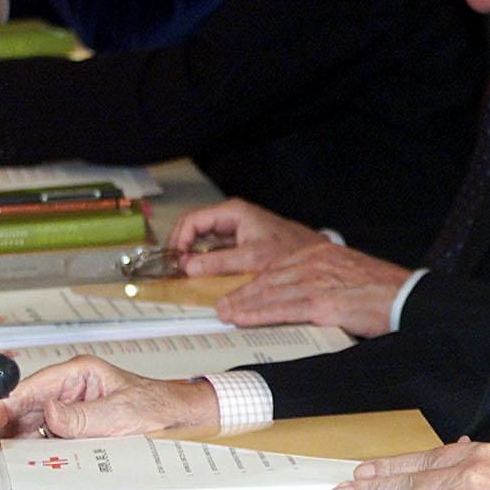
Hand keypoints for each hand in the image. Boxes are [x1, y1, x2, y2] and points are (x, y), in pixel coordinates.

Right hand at [0, 356, 220, 470]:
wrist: (180, 421)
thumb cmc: (156, 408)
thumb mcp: (121, 413)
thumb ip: (84, 416)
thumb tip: (49, 415)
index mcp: (77, 375)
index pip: (28, 392)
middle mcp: (68, 391)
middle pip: (20, 411)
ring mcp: (69, 411)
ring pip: (26, 428)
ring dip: (4, 447)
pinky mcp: (72, 431)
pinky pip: (41, 442)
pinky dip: (23, 455)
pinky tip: (8, 468)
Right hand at [166, 198, 322, 275]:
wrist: (315, 257)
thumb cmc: (289, 251)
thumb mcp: (252, 258)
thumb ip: (219, 262)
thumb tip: (187, 267)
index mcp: (232, 212)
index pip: (192, 220)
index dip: (178, 239)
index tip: (174, 261)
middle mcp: (231, 218)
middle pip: (194, 229)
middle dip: (181, 248)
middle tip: (173, 270)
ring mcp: (235, 232)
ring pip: (202, 241)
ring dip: (191, 256)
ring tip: (183, 275)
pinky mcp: (239, 246)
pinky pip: (214, 252)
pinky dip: (204, 262)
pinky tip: (200, 277)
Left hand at [215, 242, 410, 333]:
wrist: (406, 297)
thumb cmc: (383, 291)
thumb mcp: (350, 274)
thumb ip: (326, 281)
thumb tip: (309, 299)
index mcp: (322, 253)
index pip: (279, 266)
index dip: (255, 281)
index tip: (240, 292)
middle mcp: (315, 262)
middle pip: (269, 278)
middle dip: (243, 293)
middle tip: (223, 306)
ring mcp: (317, 281)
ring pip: (270, 293)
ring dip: (243, 304)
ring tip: (226, 314)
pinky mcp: (322, 303)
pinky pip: (282, 309)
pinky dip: (258, 314)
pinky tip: (243, 319)